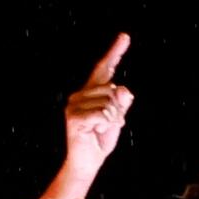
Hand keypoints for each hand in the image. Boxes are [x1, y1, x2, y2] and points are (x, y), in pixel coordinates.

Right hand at [64, 30, 136, 173]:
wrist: (87, 161)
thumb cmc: (101, 139)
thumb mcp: (117, 118)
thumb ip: (122, 102)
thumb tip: (122, 88)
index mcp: (90, 93)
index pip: (104, 69)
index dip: (115, 52)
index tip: (125, 36)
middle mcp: (78, 96)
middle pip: (112, 89)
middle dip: (118, 108)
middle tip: (111, 124)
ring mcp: (73, 106)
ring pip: (109, 102)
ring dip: (113, 119)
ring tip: (102, 129)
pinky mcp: (74, 117)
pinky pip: (103, 114)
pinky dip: (107, 124)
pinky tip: (96, 131)